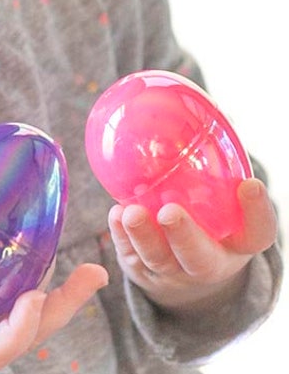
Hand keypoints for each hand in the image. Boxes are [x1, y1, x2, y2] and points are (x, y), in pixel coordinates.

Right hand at [0, 260, 107, 373]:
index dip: (19, 328)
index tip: (34, 295)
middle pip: (29, 338)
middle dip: (63, 309)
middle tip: (94, 274)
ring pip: (28, 326)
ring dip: (60, 300)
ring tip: (91, 269)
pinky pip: (13, 313)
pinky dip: (35, 292)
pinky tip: (48, 263)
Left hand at [108, 177, 277, 314]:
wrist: (181, 262)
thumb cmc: (206, 213)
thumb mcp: (220, 197)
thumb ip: (214, 162)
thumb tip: (194, 101)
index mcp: (238, 242)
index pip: (258, 232)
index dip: (257, 212)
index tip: (251, 184)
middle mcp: (210, 262)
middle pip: (200, 258)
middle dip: (184, 236)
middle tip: (169, 212)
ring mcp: (174, 271)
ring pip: (159, 260)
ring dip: (143, 236)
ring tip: (130, 212)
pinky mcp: (143, 270)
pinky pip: (131, 256)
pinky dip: (121, 236)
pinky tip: (116, 214)